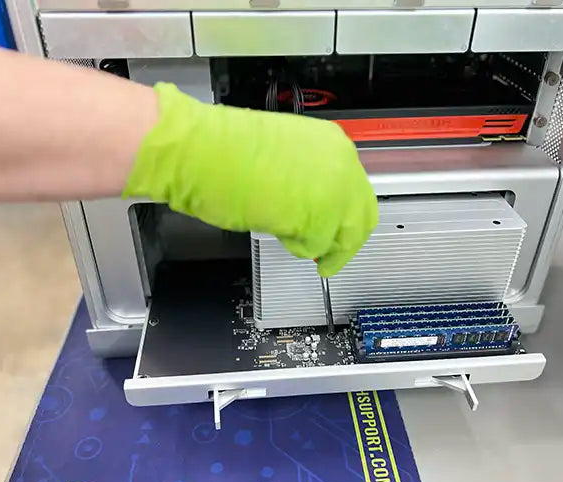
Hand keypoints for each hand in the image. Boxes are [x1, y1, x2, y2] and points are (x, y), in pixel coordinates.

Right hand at [123, 82, 377, 276]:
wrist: (201, 150)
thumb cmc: (224, 148)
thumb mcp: (283, 156)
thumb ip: (308, 177)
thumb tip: (313, 202)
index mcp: (333, 143)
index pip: (356, 190)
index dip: (344, 215)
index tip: (337, 230)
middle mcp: (341, 164)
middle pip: (361, 217)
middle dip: (344, 241)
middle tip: (329, 256)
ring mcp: (333, 191)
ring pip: (344, 235)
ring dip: (320, 246)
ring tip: (296, 243)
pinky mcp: (317, 216)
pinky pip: (318, 245)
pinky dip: (302, 248)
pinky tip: (283, 236)